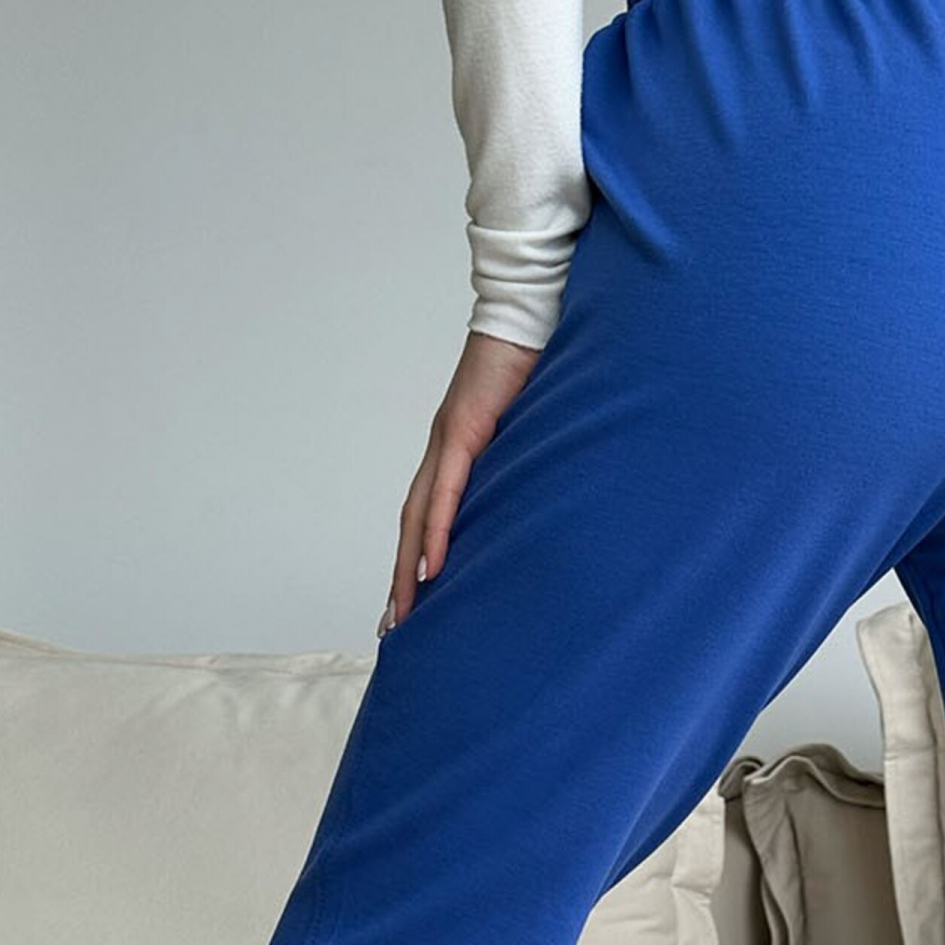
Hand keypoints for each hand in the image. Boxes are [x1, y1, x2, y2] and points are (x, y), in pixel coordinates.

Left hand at [381, 330, 542, 636]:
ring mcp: (448, 442)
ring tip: (405, 615)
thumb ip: (531, 459)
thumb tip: (549, 496)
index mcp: (458, 453)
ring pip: (417, 519)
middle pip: (410, 529)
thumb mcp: (535, 428)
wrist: (529, 313)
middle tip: (395, 631)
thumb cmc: (537, 362)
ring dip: (407, 570)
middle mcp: (442, 452)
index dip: (415, 562)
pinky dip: (434, 533)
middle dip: (400, 582)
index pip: (427, 517)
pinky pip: (446, 494)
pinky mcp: (462, 432)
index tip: (413, 605)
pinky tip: (428, 568)